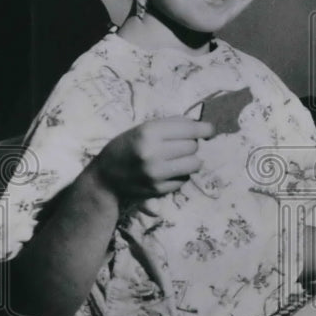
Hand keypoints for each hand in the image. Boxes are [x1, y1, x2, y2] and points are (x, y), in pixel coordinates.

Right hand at [91, 117, 213, 200]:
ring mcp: (156, 174)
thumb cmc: (126, 146)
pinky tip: (168, 171)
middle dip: (191, 144)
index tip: (210, 130)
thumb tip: (201, 127)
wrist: (105, 177)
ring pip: (194, 164)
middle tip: (180, 145)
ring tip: (177, 158)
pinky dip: (181, 175)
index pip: (190, 130)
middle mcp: (153, 153)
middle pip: (193, 147)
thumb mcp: (143, 128)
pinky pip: (184, 179)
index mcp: (148, 133)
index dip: (205, 129)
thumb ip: (170, 126)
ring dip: (190, 160)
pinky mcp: (159, 189)